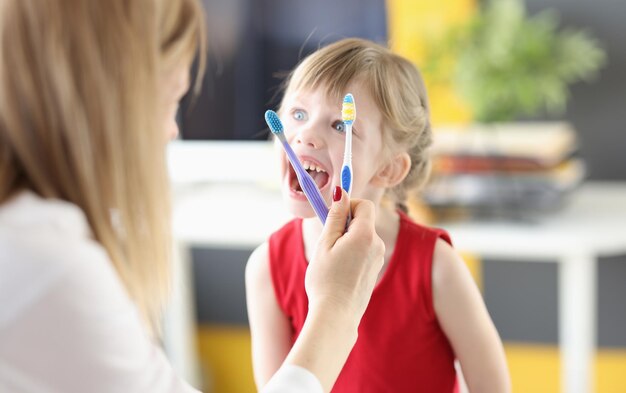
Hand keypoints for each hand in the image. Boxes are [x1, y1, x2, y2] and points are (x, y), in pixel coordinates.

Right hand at [305, 188, 384, 323]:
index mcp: (366, 235)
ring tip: (330, 259)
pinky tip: (338, 270)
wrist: (336, 316)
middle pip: (363, 220)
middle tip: (326, 239)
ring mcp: (377, 259)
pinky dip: (351, 252)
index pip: (364, 205)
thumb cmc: (326, 280)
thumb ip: (334, 216)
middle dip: (344, 223)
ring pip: (361, 237)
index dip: (348, 204)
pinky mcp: (374, 270)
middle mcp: (377, 245)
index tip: (332, 215)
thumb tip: (341, 193)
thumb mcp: (325, 244)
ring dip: (346, 239)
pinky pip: (363, 251)